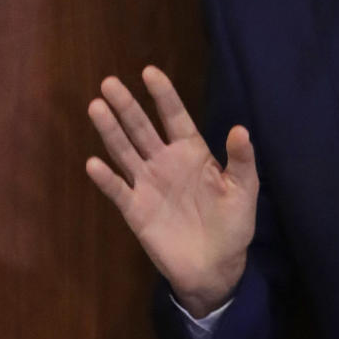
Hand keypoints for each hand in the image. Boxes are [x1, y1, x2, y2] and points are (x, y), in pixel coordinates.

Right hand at [86, 66, 258, 316]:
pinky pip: (118, 191)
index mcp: (193, 153)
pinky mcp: (136, 210)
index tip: (150, 72)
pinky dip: (106, 179)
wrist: (216, 267)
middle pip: (142, 128)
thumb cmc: (233, 225)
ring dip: (111, 131)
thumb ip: (241, 160)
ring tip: (96, 107)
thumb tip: (240, 129)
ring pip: (125, 152)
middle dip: (127, 106)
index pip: (175, 117)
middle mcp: (165, 163)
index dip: (164, 95)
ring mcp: (148, 185)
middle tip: (109, 82)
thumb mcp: (244, 190)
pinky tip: (94, 164)